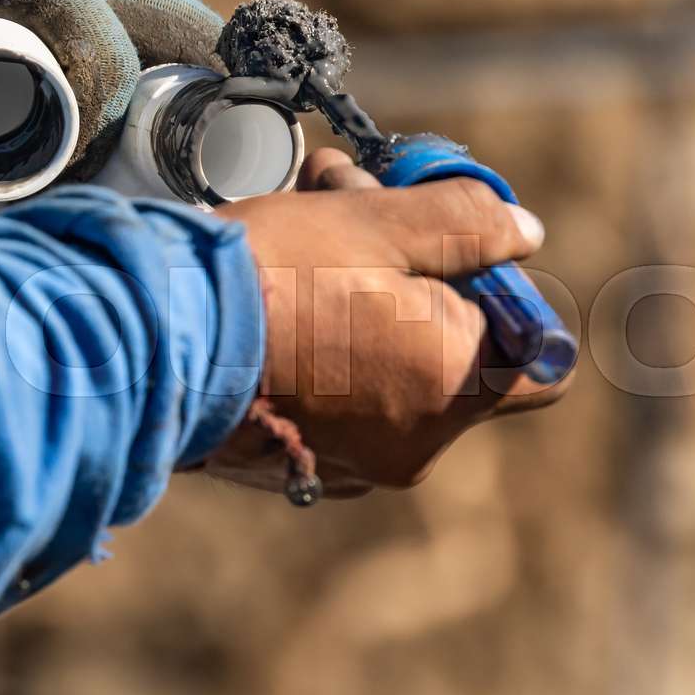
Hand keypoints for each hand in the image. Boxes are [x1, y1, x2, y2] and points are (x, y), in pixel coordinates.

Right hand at [208, 149, 569, 495]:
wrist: (153, 344)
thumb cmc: (269, 279)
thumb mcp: (375, 222)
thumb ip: (465, 224)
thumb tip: (524, 232)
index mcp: (454, 380)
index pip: (541, 359)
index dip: (512, 305)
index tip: (458, 265)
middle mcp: (419, 441)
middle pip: (462, 365)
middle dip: (426, 298)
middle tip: (367, 242)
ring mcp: (362, 465)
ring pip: (399, 382)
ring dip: (373, 324)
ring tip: (310, 264)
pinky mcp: (309, 472)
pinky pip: (350, 414)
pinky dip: (334, 371)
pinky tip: (284, 323)